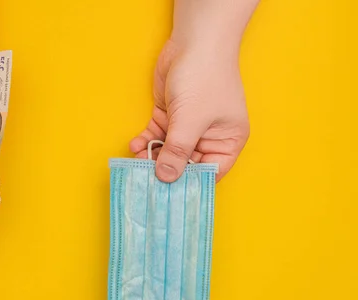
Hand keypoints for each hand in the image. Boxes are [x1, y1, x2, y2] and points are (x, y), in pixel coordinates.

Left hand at [129, 38, 249, 181]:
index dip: (189, 184)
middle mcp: (208, 136)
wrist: (192, 42)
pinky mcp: (170, 115)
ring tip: (135, 160)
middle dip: (164, 170)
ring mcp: (188, 126)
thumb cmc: (204, 79)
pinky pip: (157, 135)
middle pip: (185, 164)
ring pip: (168, 151)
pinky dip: (145, 141)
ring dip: (150, 156)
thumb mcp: (190, 121)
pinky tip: (134, 144)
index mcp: (227, 141)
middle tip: (144, 180)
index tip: (169, 195)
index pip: (209, 173)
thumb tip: (165, 178)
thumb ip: (177, 152)